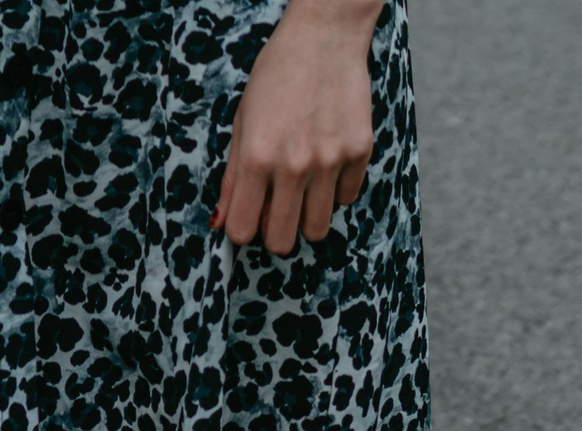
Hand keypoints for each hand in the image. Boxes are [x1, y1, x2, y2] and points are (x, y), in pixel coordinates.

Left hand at [213, 0, 381, 254]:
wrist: (324, 39)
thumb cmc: (275, 78)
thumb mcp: (242, 124)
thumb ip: (231, 178)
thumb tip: (221, 221)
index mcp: (256, 159)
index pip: (242, 230)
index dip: (241, 230)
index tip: (246, 219)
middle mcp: (293, 166)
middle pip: (281, 239)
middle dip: (273, 235)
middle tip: (274, 216)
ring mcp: (330, 160)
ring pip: (317, 228)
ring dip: (305, 219)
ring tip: (301, 196)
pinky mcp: (360, 151)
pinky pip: (346, 197)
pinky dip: (335, 191)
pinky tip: (326, 167)